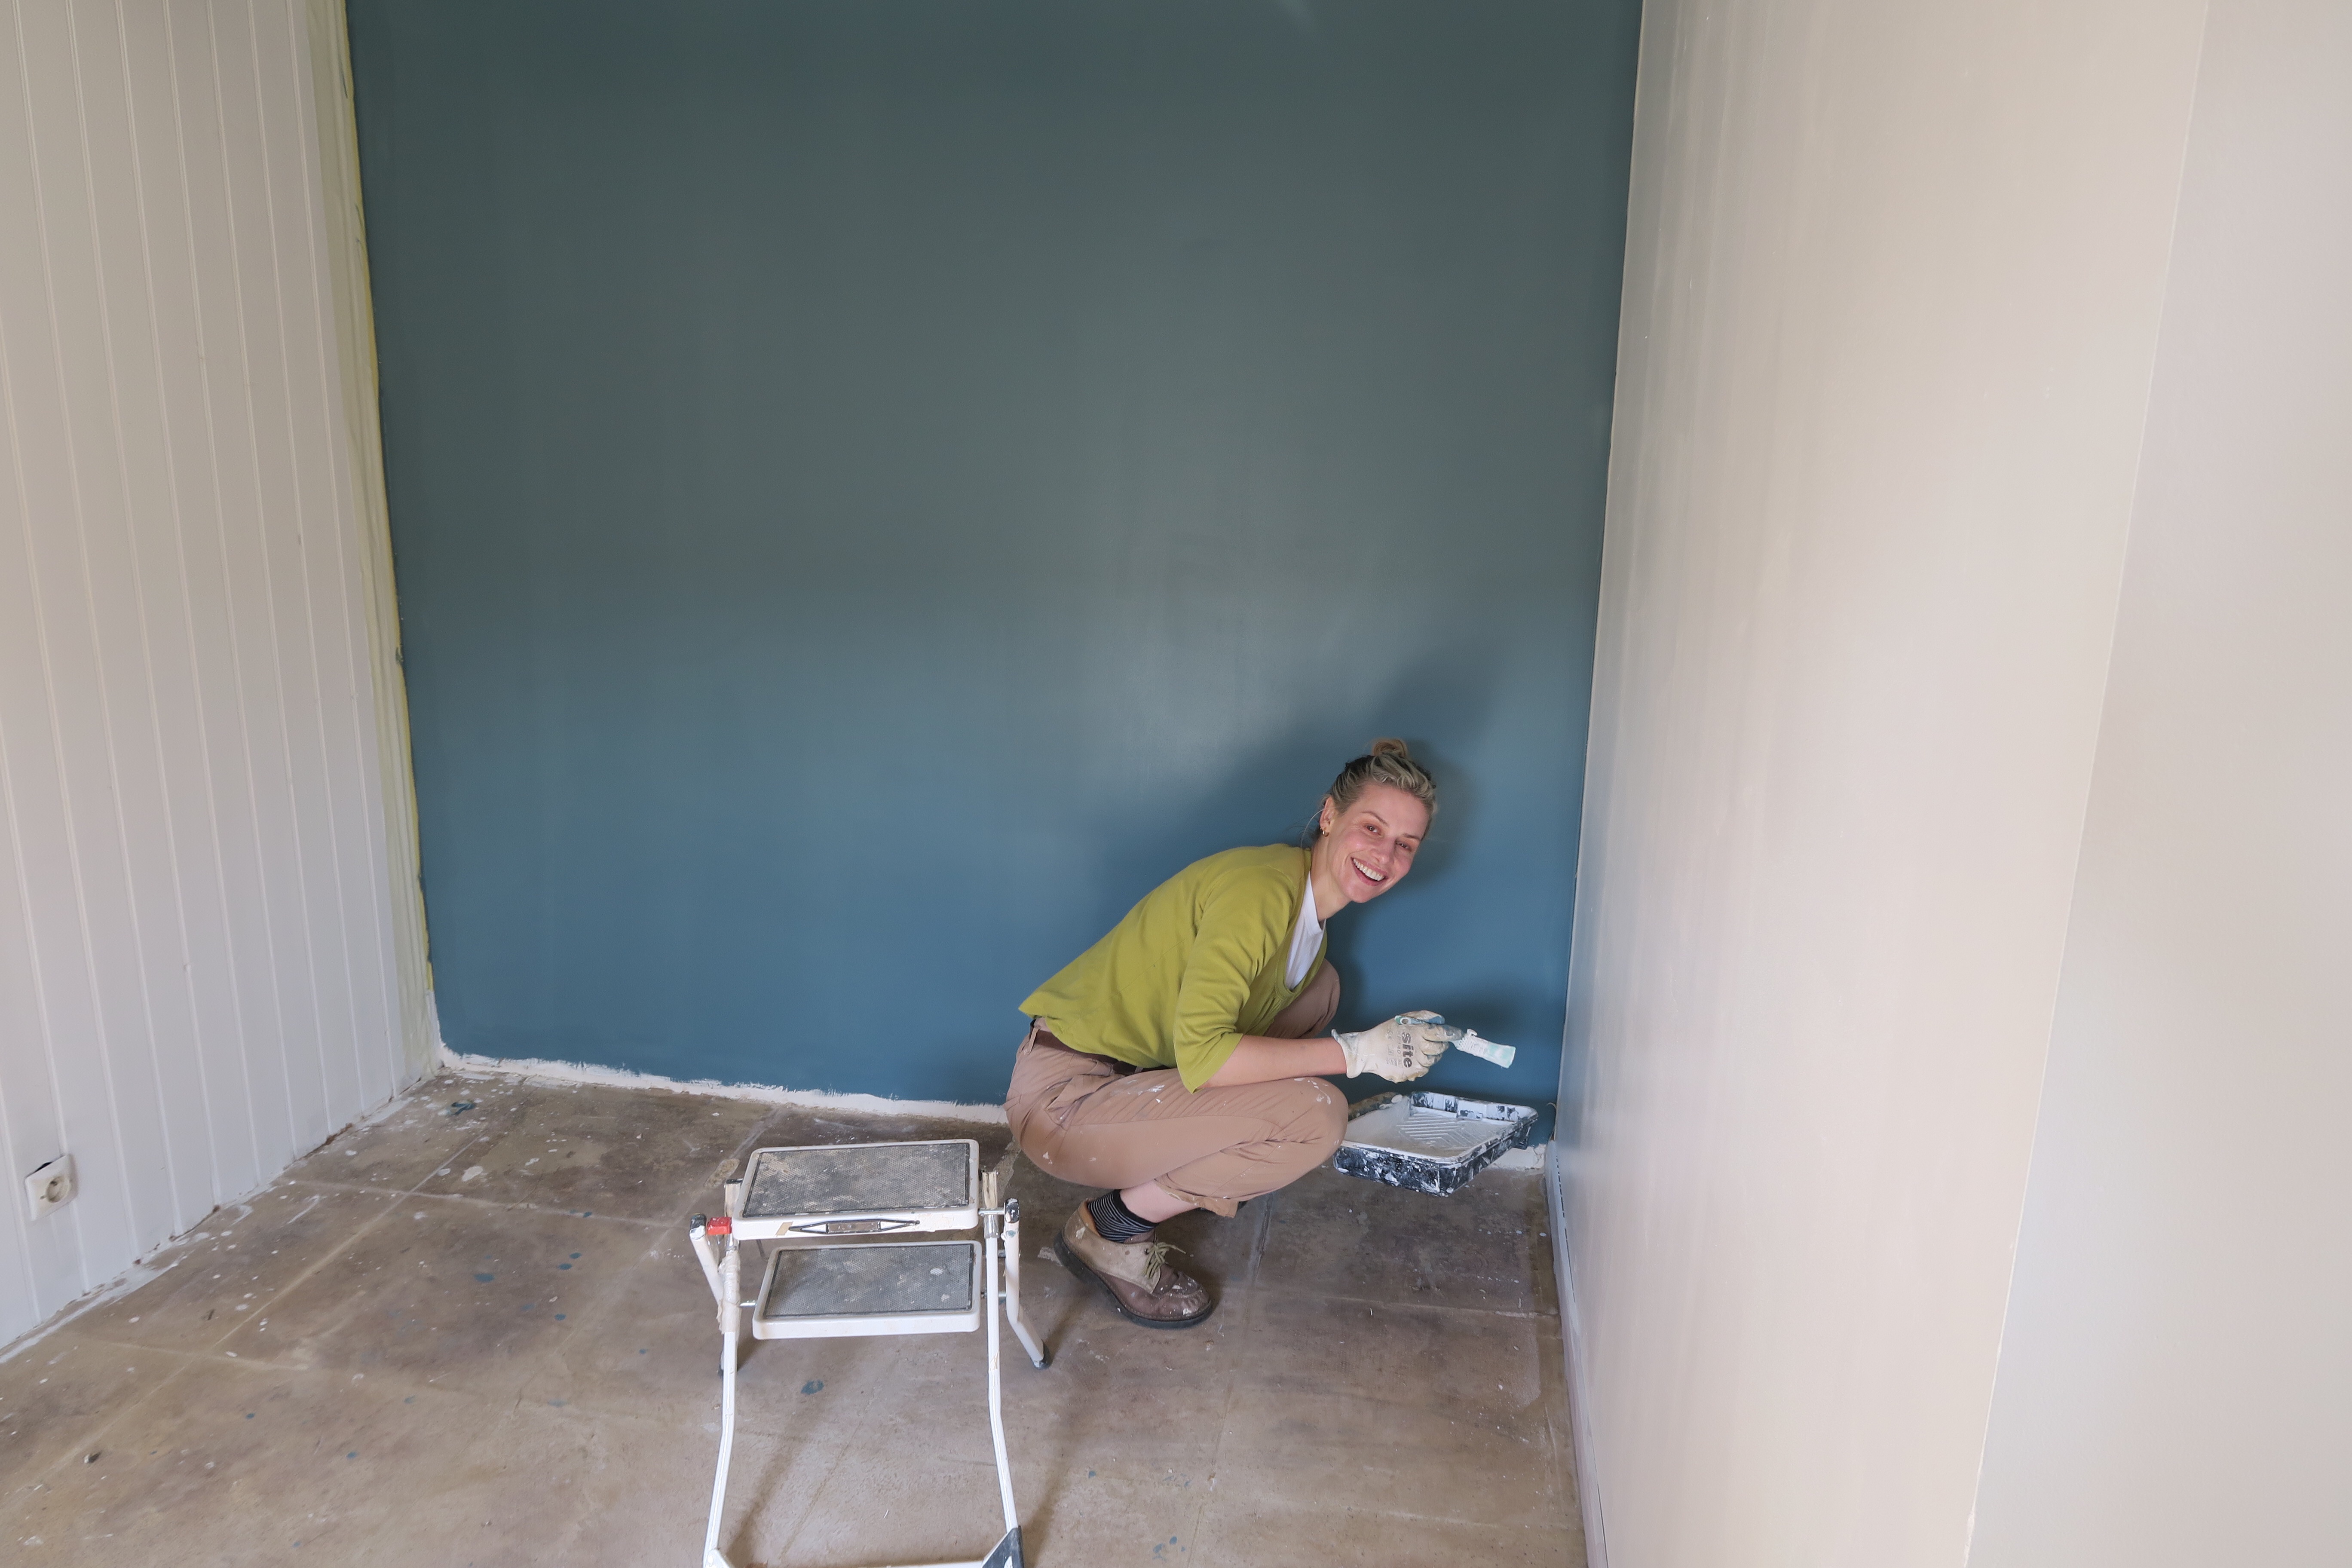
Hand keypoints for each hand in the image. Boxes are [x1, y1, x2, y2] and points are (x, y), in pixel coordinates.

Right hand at [1332, 1011, 1453, 1080]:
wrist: (1368, 1050)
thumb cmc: (1386, 1032)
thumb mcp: (1405, 1018)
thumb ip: (1424, 1017)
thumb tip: (1440, 1020)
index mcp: (1420, 1032)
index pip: (1443, 1033)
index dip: (1452, 1033)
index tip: (1457, 1034)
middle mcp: (1421, 1048)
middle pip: (1440, 1049)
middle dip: (1440, 1045)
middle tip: (1432, 1042)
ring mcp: (1416, 1063)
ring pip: (1432, 1061)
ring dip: (1429, 1056)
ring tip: (1417, 1051)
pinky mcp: (1411, 1073)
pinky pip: (1423, 1070)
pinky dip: (1420, 1065)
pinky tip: (1411, 1060)